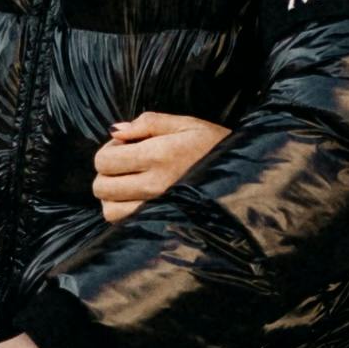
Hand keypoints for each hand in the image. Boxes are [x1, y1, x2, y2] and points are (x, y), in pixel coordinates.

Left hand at [91, 111, 227, 224]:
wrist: (247, 176)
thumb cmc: (216, 147)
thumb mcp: (188, 124)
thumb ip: (149, 122)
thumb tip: (116, 131)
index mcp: (158, 155)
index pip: (104, 160)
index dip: (109, 150)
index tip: (126, 146)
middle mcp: (154, 185)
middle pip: (101, 187)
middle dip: (108, 173)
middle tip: (128, 165)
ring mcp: (157, 208)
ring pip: (110, 211)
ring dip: (113, 197)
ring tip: (131, 184)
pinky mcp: (162, 223)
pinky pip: (126, 225)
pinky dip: (125, 212)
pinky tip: (139, 200)